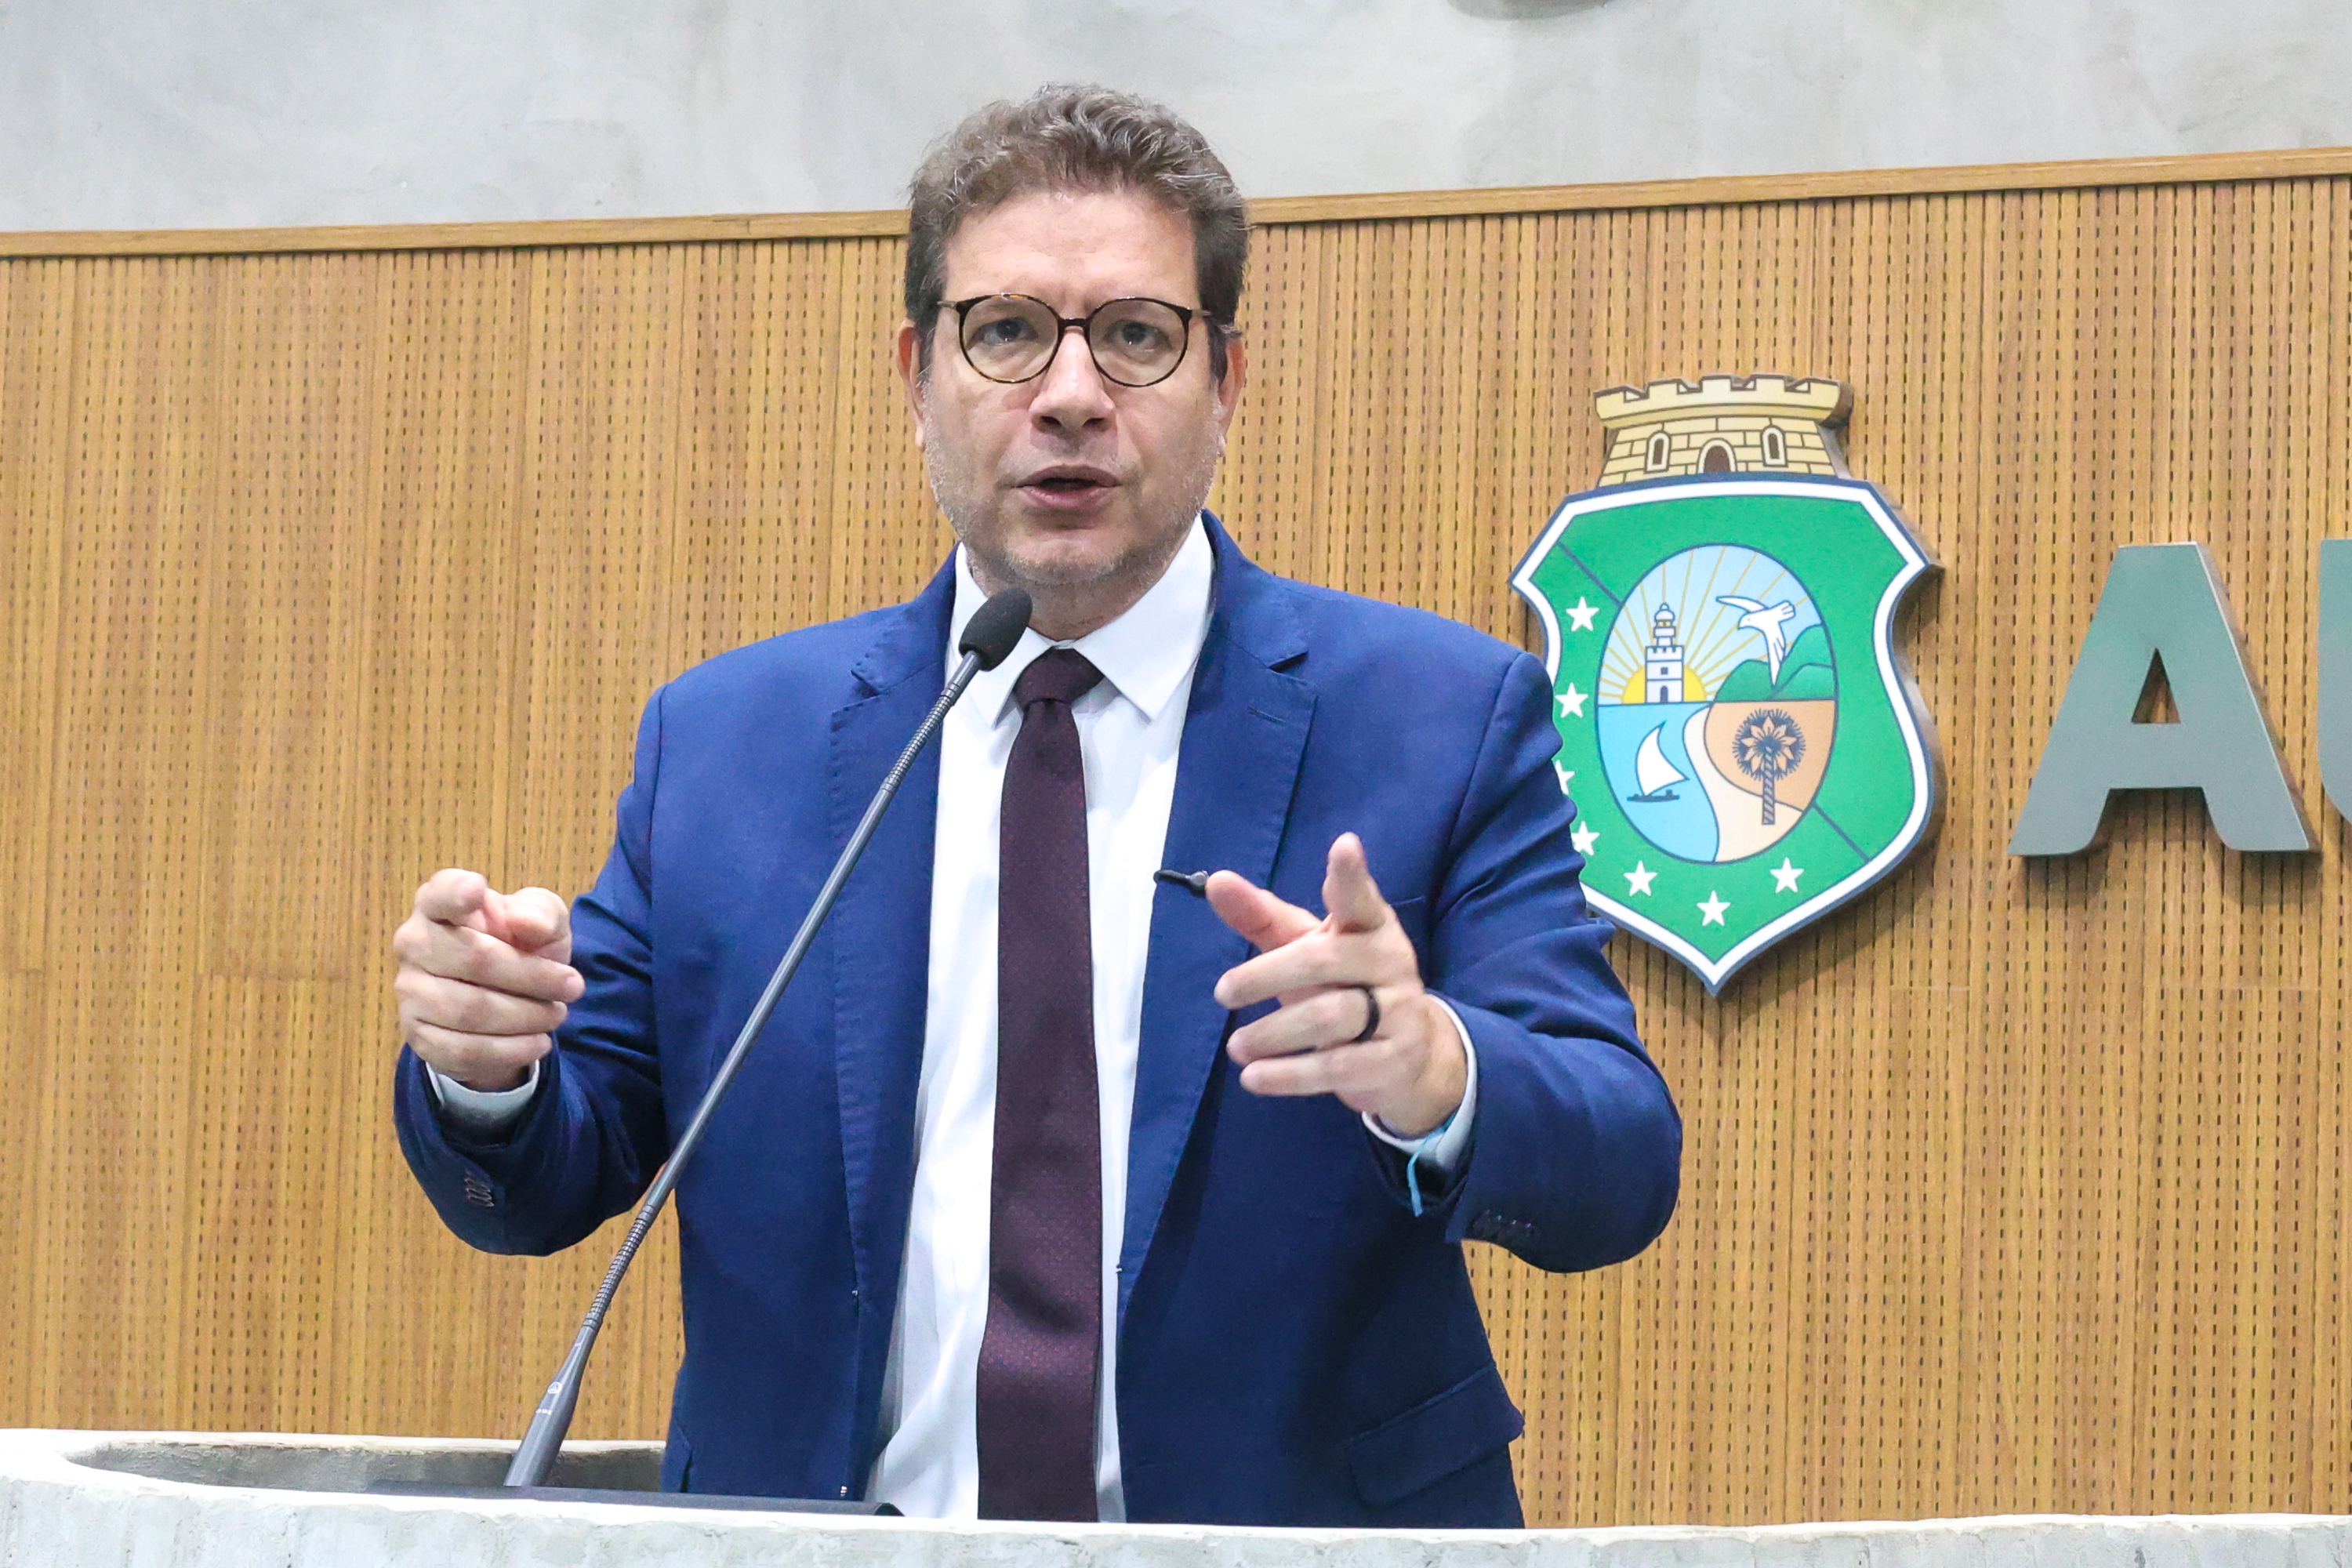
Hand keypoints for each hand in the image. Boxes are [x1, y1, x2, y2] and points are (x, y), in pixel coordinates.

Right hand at [392, 868, 581, 1091]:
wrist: (506, 1001)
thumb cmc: (520, 945)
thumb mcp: (544, 922)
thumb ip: (541, 912)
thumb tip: (525, 923)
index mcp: (439, 904)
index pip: (439, 894)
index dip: (455, 893)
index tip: (477, 890)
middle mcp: (414, 944)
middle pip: (474, 959)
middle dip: (532, 976)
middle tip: (573, 985)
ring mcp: (410, 993)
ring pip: (470, 1011)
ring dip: (526, 1016)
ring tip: (557, 1014)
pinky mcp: (418, 1037)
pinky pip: (464, 1050)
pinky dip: (510, 1050)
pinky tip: (538, 1042)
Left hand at [1207, 834, 1464, 1136]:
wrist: (1411, 1058)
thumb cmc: (1346, 987)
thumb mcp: (1306, 948)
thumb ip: (1262, 917)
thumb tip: (1216, 882)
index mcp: (1369, 926)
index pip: (1359, 897)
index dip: (1351, 875)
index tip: (1344, 846)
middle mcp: (1389, 961)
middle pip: (1322, 960)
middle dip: (1266, 975)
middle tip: (1222, 992)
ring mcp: (1398, 1012)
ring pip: (1328, 1017)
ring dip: (1273, 1034)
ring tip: (1236, 1046)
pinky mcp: (1392, 1061)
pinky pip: (1334, 1067)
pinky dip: (1288, 1074)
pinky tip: (1254, 1078)